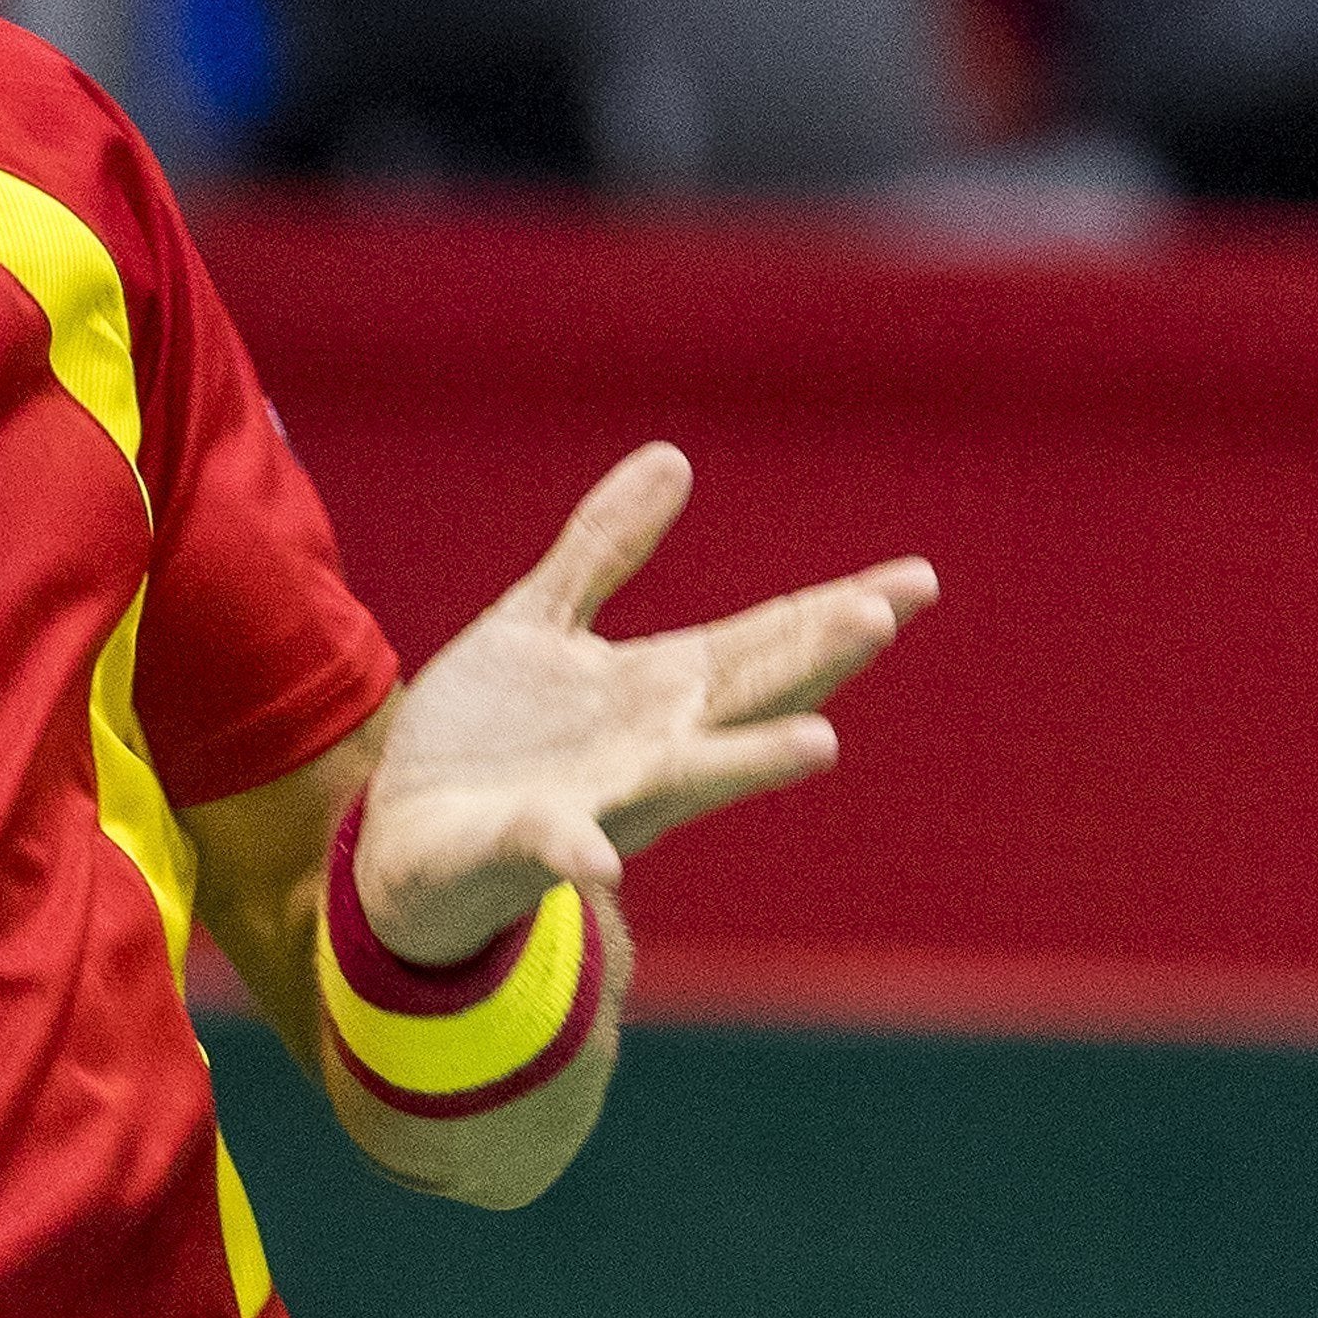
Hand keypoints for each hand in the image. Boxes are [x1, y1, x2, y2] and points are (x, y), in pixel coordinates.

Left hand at [356, 445, 932, 963]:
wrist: (400, 837)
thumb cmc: (486, 739)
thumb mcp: (540, 622)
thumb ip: (604, 551)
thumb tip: (675, 458)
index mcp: (656, 690)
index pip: (766, 641)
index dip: (838, 609)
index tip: (917, 580)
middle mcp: (649, 748)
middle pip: (747, 697)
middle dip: (814, 661)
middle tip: (883, 618)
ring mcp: (596, 800)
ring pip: (684, 779)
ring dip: (749, 761)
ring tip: (820, 743)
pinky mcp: (525, 844)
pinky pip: (557, 845)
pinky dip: (579, 849)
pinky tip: (600, 859)